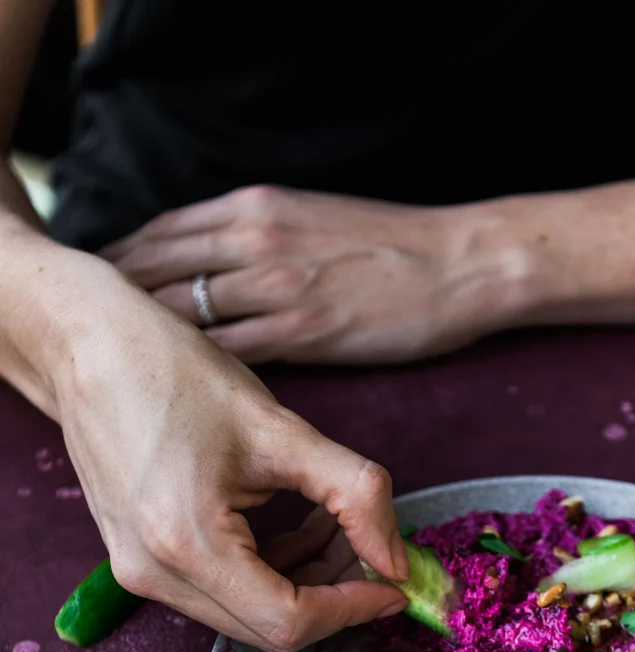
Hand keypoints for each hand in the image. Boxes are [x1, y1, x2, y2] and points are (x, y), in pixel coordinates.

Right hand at [56, 270, 408, 651]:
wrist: (90, 349)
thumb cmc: (178, 375)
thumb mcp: (283, 430)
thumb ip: (356, 496)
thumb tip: (397, 562)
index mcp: (186, 543)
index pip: (289, 621)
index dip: (353, 608)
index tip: (395, 584)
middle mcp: (155, 575)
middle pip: (270, 628)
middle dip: (334, 593)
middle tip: (371, 546)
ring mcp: (141, 575)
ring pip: (250, 614)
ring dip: (307, 580)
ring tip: (337, 523)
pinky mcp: (142, 564)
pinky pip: (224, 592)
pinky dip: (274, 569)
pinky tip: (300, 523)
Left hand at [101, 185, 529, 364]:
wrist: (458, 264)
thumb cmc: (393, 246)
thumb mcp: (312, 215)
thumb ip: (257, 234)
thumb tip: (216, 262)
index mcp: (254, 207)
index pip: (162, 233)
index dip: (127, 264)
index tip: (110, 293)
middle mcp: (253, 240)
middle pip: (158, 271)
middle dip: (124, 305)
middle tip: (107, 340)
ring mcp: (275, 286)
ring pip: (185, 313)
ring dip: (155, 343)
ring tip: (138, 373)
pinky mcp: (303, 332)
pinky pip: (230, 351)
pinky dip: (203, 368)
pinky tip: (192, 391)